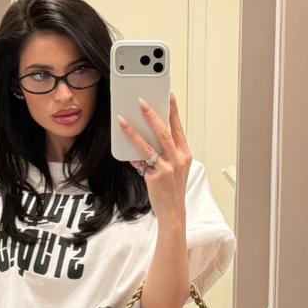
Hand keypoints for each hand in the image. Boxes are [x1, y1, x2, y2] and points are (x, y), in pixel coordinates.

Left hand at [117, 91, 190, 224]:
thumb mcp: (175, 168)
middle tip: (142, 103)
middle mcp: (178, 159)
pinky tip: (122, 145)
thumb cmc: (173, 189)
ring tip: (123, 120)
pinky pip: (140, 161)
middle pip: (164, 132)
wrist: (173, 210)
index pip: (179, 128)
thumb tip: (147, 137)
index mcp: (185, 154)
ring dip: (134, 131)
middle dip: (152, 115)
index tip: (169, 97)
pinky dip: (131, 153)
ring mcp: (167, 168)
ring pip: (148, 145)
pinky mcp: (156, 176)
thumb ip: (165, 153)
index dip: (174, 111)